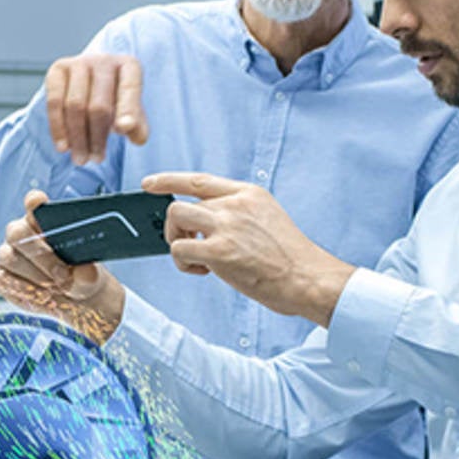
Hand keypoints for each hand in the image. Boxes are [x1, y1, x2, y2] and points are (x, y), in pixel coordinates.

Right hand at [0, 190, 125, 341]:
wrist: (72, 297)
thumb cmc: (81, 274)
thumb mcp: (90, 275)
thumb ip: (88, 274)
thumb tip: (85, 272)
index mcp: (43, 220)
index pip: (34, 202)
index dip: (34, 201)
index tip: (40, 202)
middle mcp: (21, 232)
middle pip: (18, 233)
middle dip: (41, 254)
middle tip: (62, 274)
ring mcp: (8, 254)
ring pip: (11, 258)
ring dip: (36, 275)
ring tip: (58, 288)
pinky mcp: (3, 276)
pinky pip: (7, 281)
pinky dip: (27, 291)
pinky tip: (45, 297)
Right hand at [45, 53, 148, 163]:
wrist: (93, 81)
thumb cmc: (117, 101)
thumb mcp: (132, 113)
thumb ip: (137, 125)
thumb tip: (131, 132)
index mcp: (129, 66)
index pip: (129, 89)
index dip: (127, 110)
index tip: (122, 130)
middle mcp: (103, 60)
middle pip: (98, 105)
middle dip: (96, 137)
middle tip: (95, 160)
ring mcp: (78, 62)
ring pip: (74, 106)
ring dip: (77, 137)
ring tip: (81, 159)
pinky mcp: (58, 69)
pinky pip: (54, 102)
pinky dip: (58, 128)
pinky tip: (63, 147)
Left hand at [141, 173, 355, 327]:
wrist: (309, 278)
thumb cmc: (289, 258)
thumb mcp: (267, 218)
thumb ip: (238, 214)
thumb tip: (204, 226)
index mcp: (248, 193)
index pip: (199, 180)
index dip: (169, 180)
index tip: (149, 184)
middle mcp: (235, 204)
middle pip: (181, 205)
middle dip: (175, 228)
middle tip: (190, 249)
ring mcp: (227, 225)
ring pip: (175, 219)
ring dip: (176, 242)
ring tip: (197, 260)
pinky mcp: (220, 251)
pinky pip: (179, 249)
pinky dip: (184, 264)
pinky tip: (204, 272)